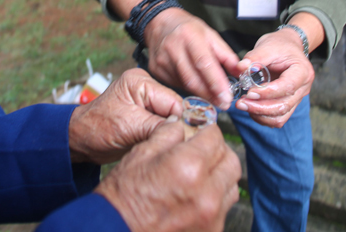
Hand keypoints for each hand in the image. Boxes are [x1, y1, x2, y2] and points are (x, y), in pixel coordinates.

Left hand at [69, 69, 182, 163]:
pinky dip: (165, 137)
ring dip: (171, 134)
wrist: (80, 140)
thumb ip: (158, 127)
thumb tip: (186, 131)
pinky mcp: (147, 115)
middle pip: (176, 110)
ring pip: (173, 119)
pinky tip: (161, 146)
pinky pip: (165, 126)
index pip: (174, 101)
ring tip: (166, 148)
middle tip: (176, 147)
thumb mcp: (128, 128)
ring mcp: (147, 101)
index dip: (182, 122)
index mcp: (140, 81)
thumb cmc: (96, 129)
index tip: (186, 141)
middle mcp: (147, 87)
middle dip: (176, 129)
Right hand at [96, 119, 240, 231]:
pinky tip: (195, 195)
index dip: (206, 130)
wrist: (114, 231)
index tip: (200, 131)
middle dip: (217, 151)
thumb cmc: (122, 197)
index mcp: (189, 167)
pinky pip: (223, 208)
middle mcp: (206, 193)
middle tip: (202, 150)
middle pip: (230, 160)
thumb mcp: (141, 154)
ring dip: (219, 175)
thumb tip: (182, 124)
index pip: (215, 136)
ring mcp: (211, 216)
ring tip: (200, 175)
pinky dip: (214, 198)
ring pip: (231, 185)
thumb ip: (168, 134)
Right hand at [144, 8, 240, 109]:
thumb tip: (242, 73)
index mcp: (190, 36)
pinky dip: (189, 89)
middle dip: (210, 95)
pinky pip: (176, 85)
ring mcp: (162, 60)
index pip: (204, 63)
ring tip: (214, 97)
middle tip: (224, 104)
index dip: (216, 83)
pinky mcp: (156, 70)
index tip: (227, 97)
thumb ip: (227, 56)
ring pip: (184, 85)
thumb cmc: (190, 30)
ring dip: (201, 94)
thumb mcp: (211, 36)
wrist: (161, 24)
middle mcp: (173, 48)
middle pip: (192, 79)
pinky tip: (196, 86)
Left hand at [234, 27, 314, 127]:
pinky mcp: (288, 104)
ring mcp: (296, 98)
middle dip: (260, 107)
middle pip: (283, 105)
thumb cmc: (279, 45)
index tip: (249, 92)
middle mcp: (302, 88)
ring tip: (243, 105)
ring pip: (280, 116)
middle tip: (240, 103)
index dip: (267, 92)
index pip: (287, 87)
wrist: (287, 47)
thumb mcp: (268, 46)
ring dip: (260, 114)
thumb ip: (255, 57)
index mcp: (302, 71)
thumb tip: (240, 67)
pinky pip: (277, 118)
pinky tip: (250, 107)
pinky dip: (262, 117)